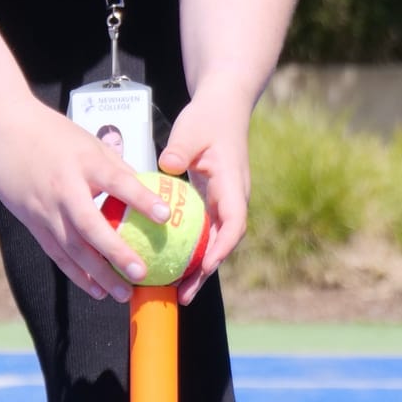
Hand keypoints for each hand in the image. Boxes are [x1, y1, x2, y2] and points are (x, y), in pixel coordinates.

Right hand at [0, 100, 169, 303]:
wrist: (3, 131)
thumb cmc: (55, 135)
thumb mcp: (90, 143)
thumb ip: (116, 168)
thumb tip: (148, 192)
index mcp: (85, 162)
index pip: (117, 182)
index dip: (141, 199)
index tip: (164, 216)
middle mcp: (64, 188)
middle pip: (91, 226)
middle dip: (117, 253)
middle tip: (141, 274)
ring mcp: (45, 209)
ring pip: (73, 248)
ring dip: (98, 275)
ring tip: (122, 293)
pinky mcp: (33, 222)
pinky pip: (57, 252)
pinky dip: (76, 273)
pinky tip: (96, 289)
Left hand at [159, 84, 254, 304]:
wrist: (224, 106)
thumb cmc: (208, 118)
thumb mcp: (191, 131)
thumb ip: (180, 149)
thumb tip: (167, 167)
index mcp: (231, 184)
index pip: (234, 223)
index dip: (221, 248)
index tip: (204, 268)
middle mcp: (232, 198)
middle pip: (224, 242)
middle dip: (207, 270)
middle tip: (184, 295)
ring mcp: (224, 201)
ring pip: (215, 240)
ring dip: (199, 266)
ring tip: (176, 291)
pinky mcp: (213, 201)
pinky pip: (205, 230)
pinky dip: (192, 249)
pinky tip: (170, 262)